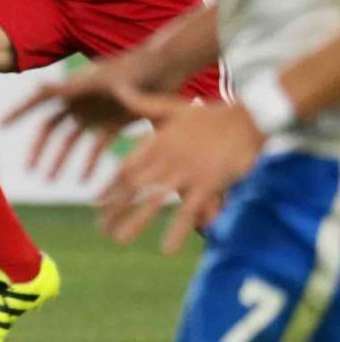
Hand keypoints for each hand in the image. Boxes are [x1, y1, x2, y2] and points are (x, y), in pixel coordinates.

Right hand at [5, 59, 185, 180]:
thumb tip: (41, 87)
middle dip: (40, 149)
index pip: (40, 100)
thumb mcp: (105, 80)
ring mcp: (97, 113)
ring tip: (52, 181)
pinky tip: (88, 182)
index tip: (1, 125)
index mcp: (75, 87)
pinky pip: (98, 147)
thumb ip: (75, 87)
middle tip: (31, 170)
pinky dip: (92, 163)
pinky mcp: (115, 123)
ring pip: (72, 141)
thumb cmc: (138, 67)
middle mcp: (81, 101)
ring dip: (62, 160)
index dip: (20, 112)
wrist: (170, 66)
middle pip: (53, 127)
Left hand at [97, 102, 263, 253]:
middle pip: (133, 186)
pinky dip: (177, 230)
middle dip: (115, 208)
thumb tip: (120, 92)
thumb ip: (143, 104)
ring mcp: (185, 172)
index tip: (96, 203)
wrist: (247, 117)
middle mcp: (165, 158)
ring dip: (135, 220)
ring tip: (118, 239)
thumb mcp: (171, 107)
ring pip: (154, 199)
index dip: (110, 187)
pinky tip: (167, 249)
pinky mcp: (207, 183)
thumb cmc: (209, 114)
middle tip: (100, 229)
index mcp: (155, 142)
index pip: (126, 168)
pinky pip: (188, 210)